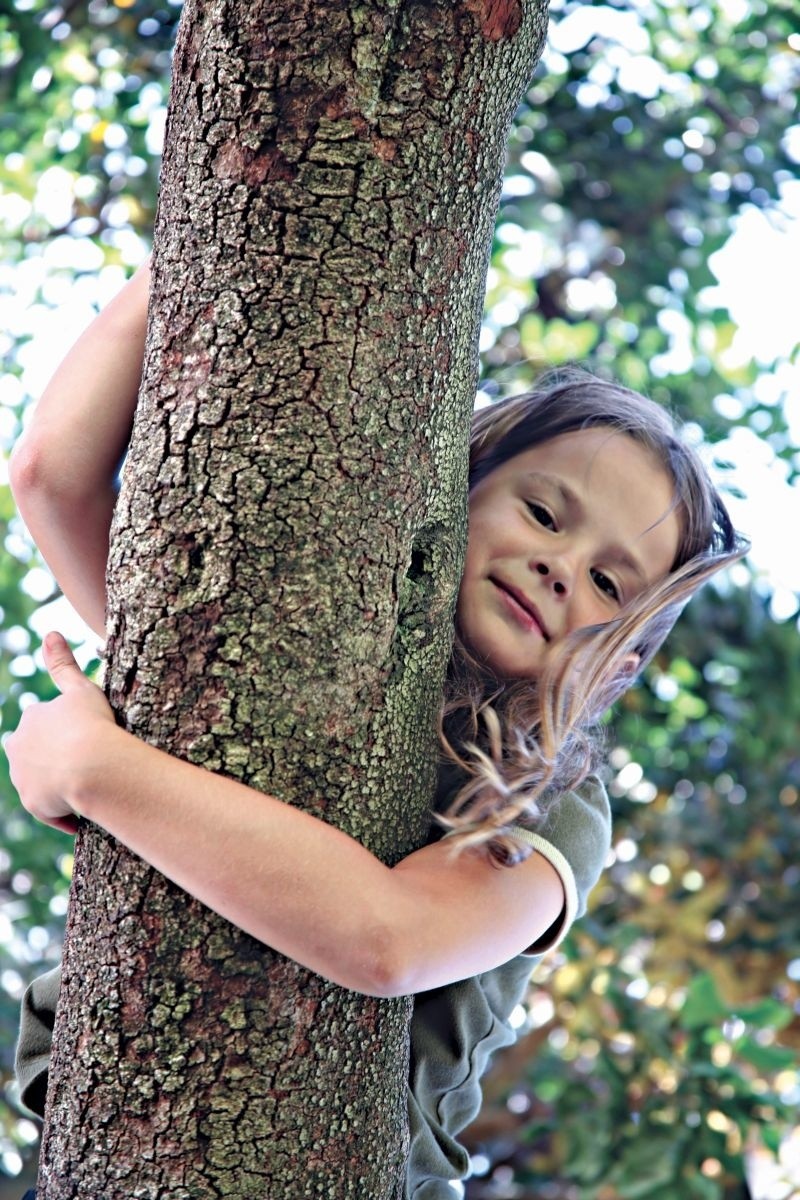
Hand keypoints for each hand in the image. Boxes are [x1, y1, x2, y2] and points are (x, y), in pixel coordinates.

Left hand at [5, 632, 116, 833]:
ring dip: (58, 785)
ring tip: (89, 785)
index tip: (88, 736)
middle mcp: (18, 749)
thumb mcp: (82, 689)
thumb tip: (50, 631)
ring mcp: (23, 779)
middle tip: (88, 761)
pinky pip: (51, 811)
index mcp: (29, 720)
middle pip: (34, 754)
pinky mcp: (34, 806)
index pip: (43, 724)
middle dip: (54, 759)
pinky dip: (65, 811)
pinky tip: (87, 811)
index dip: (68, 731)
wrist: (94, 767)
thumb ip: (63, 664)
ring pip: (40, 781)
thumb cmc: (92, 725)